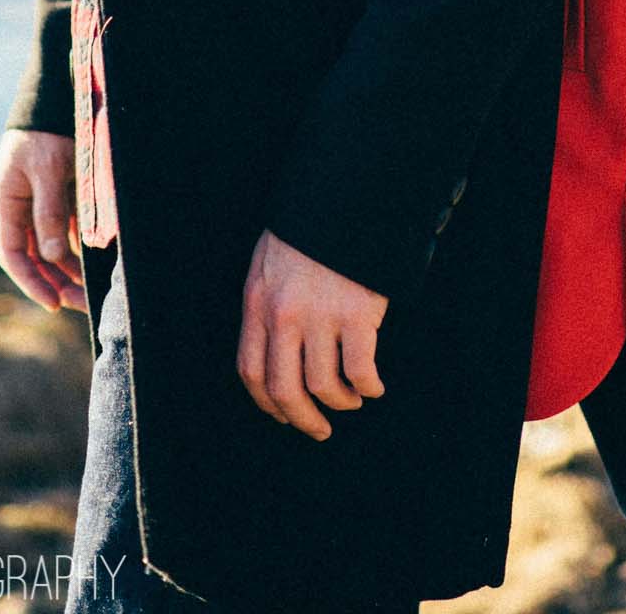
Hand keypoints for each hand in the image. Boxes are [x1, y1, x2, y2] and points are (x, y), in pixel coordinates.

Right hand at [0, 130, 87, 312]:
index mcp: (6, 201)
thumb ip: (48, 213)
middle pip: (35, 255)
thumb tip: (52, 256)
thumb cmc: (48, 131)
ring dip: (71, 268)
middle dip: (56, 282)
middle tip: (83, 304)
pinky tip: (98, 263)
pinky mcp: (62, 193)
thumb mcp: (47, 170)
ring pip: (54, 245)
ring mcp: (41, 200)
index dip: (31, 281)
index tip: (54, 303)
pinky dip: (81, 246)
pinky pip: (70, 228)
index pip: (13, 253)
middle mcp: (21, 206)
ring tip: (93, 291)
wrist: (60, 93)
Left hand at [237, 230, 386, 441]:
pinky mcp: (357, 313)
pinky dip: (368, 387)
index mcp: (258, 304)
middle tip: (319, 429)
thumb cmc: (306, 229)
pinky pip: (361, 370)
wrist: (343, 197)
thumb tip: (271, 347)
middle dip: (303, 419)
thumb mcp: (268, 261)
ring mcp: (321, 316)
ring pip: (324, 386)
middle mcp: (285, 316)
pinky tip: (374, 386)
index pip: (252, 372)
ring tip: (351, 400)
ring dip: (340, 402)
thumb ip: (265, 303)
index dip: (268, 404)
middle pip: (285, 390)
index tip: (284, 415)